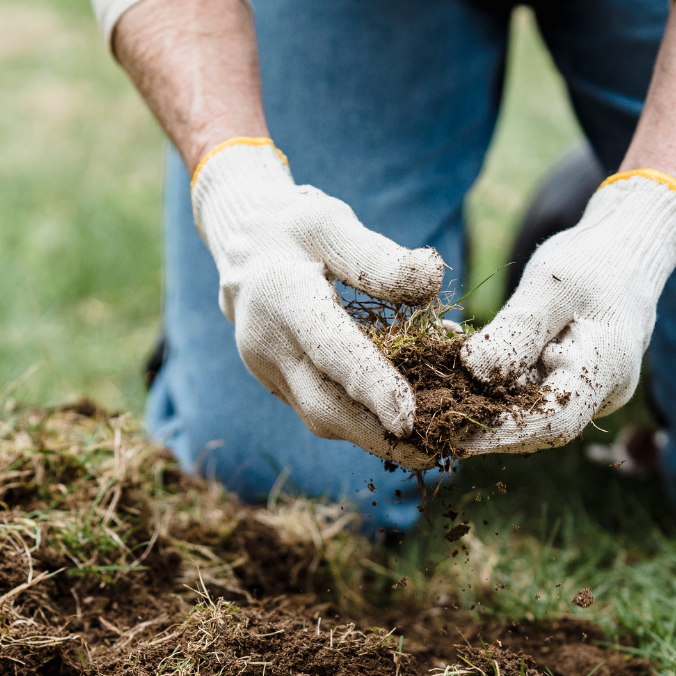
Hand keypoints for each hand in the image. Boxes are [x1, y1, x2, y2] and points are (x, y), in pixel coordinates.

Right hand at [192, 138, 445, 468]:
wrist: (241, 245)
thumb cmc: (295, 227)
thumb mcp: (332, 223)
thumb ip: (378, 256)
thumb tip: (433, 279)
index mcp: (282, 295)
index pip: (330, 351)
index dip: (371, 387)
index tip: (409, 420)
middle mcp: (267, 343)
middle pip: (322, 406)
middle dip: (376, 436)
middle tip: (432, 452)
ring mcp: (266, 370)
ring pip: (319, 418)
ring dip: (370, 436)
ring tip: (424, 444)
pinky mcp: (275, 383)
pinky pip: (317, 408)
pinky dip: (357, 419)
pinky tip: (396, 421)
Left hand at [458, 170, 675, 454]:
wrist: (623, 250)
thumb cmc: (594, 260)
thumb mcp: (552, 284)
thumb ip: (516, 329)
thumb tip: (472, 371)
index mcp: (607, 369)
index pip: (555, 422)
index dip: (504, 436)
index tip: (456, 436)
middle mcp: (599, 391)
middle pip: (536, 423)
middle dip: (482, 420)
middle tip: (429, 415)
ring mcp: (583, 389)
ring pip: (526, 407)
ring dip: (479, 397)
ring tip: (431, 383)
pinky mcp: (563, 379)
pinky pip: (524, 388)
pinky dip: (489, 378)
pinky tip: (451, 358)